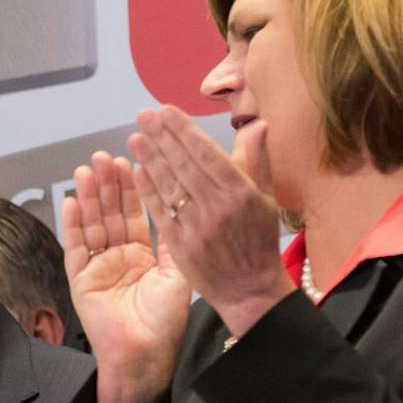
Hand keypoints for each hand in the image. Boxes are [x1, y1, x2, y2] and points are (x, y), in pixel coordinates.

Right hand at [63, 151, 188, 402]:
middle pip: (111, 214)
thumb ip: (173, 241)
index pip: (135, 214)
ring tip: (86, 170)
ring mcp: (98, 267)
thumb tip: (180, 207)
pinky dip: (73, 224)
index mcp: (142, 257)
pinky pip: (75, 247)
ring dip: (88, 197)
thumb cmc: (165, 322)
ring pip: (92, 224)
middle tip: (104, 157)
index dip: (132, 189)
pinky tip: (71, 201)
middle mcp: (119, 258)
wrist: (145, 354)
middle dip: (107, 185)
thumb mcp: (177, 273)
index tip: (131, 161)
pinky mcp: (80, 279)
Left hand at [127, 107, 290, 336]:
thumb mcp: (268, 199)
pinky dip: (148, 192)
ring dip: (150, 160)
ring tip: (135, 138)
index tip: (166, 111)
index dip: (184, 131)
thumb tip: (255, 124)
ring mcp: (197, 228)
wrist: (251, 291)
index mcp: (241, 193)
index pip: (207, 154)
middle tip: (145, 116)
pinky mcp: (181, 246)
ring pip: (170, 187)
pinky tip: (137, 172)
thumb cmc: (259, 242)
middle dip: (162, 138)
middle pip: (185, 166)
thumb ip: (258, 160)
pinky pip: (160, 213)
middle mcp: (218, 208)